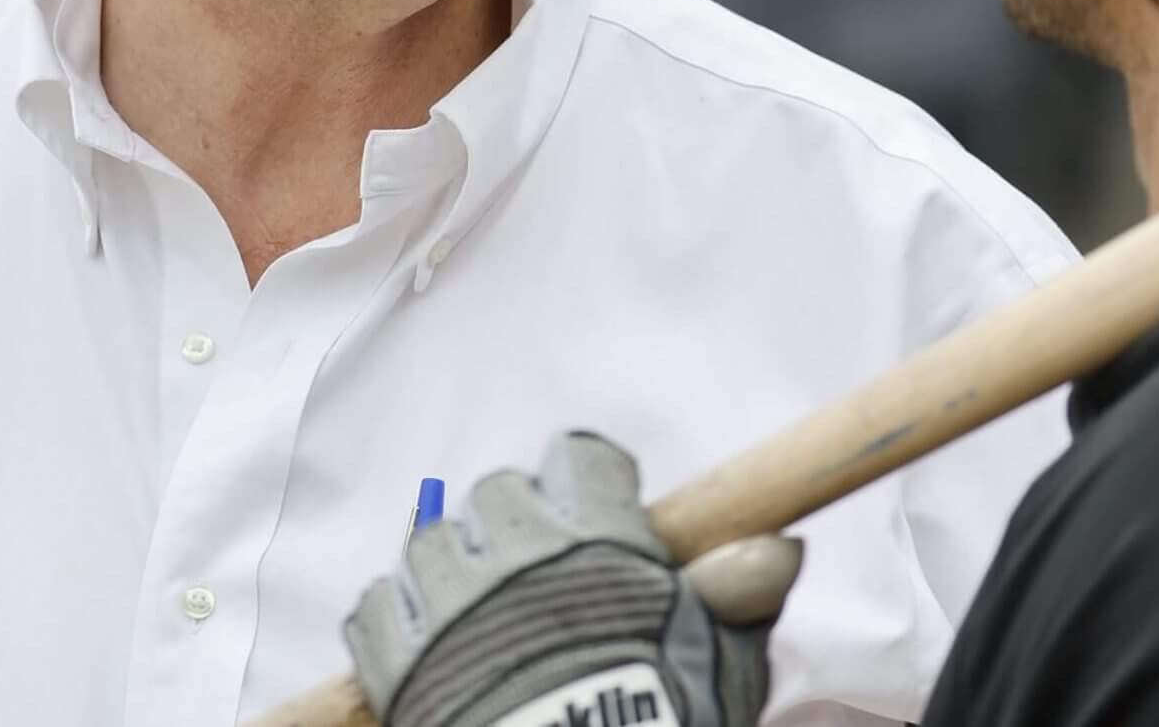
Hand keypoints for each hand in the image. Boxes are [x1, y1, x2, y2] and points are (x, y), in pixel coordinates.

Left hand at [343, 432, 802, 726]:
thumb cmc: (657, 724)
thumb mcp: (719, 663)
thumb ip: (739, 597)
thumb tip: (779, 545)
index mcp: (594, 538)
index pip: (577, 458)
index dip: (587, 486)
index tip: (599, 518)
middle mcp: (515, 551)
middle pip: (499, 493)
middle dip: (518, 526)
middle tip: (543, 581)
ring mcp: (448, 601)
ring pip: (433, 542)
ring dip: (456, 570)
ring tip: (485, 618)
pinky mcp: (396, 656)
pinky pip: (378, 603)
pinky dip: (400, 618)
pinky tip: (435, 647)